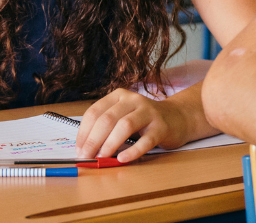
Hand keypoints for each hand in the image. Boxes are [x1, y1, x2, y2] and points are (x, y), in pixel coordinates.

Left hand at [75, 89, 190, 162]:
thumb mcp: (123, 116)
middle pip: (107, 119)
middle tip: (86, 156)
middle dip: (93, 140)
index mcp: (118, 95)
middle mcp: (133, 100)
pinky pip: (146, 140)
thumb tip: (85, 148)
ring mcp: (148, 112)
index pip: (95, 111)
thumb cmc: (144, 120)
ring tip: (101, 158)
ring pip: (124, 126)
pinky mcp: (161, 127)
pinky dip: (133, 151)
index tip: (78, 149)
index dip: (84, 132)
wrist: (177, 118)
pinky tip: (123, 159)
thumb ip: (106, 128)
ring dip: (110, 144)